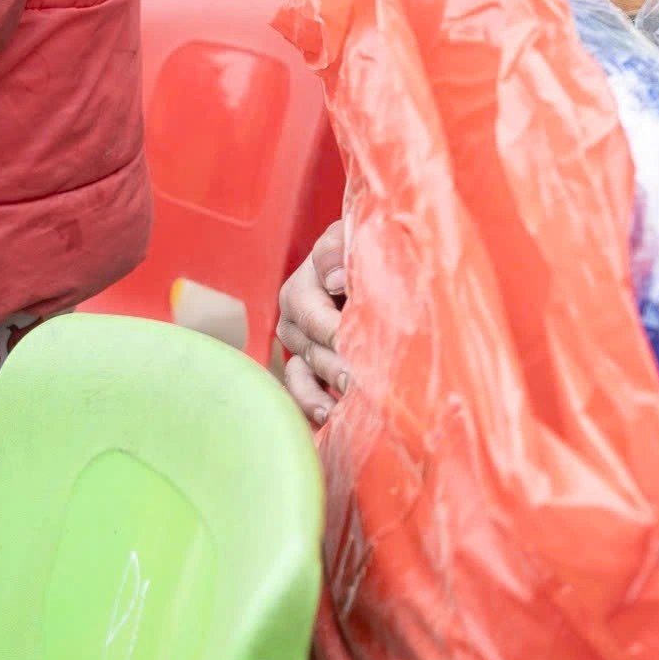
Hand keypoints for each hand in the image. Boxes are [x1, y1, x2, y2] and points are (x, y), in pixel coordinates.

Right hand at [274, 220, 348, 426]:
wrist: (364, 263)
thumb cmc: (361, 248)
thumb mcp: (350, 236)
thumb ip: (339, 249)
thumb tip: (336, 278)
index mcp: (301, 288)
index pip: (310, 312)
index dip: (334, 328)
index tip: (358, 343)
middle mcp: (293, 319)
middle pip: (309, 349)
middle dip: (335, 367)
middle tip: (359, 384)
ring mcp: (298, 346)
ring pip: (303, 375)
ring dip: (321, 395)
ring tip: (343, 412)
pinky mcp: (306, 367)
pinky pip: (302, 392)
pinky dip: (314, 408)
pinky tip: (331, 423)